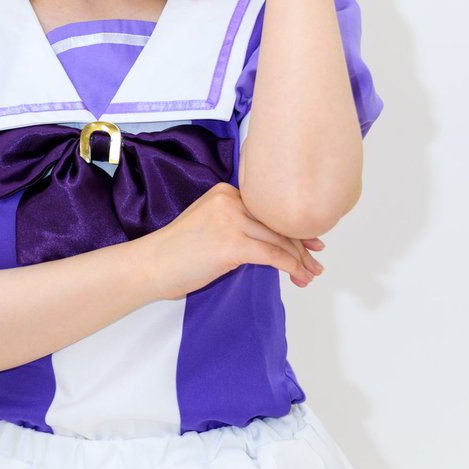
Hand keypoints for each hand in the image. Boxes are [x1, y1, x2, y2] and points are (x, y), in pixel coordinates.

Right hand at [140, 182, 325, 301]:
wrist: (152, 265)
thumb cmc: (178, 252)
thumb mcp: (211, 225)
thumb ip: (239, 224)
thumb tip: (274, 241)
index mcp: (226, 192)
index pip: (270, 209)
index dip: (294, 226)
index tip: (311, 241)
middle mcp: (231, 200)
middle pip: (278, 223)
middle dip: (302, 245)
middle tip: (316, 261)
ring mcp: (230, 221)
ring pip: (279, 239)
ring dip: (300, 260)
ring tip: (310, 275)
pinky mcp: (231, 244)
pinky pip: (273, 255)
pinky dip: (291, 267)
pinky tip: (299, 276)